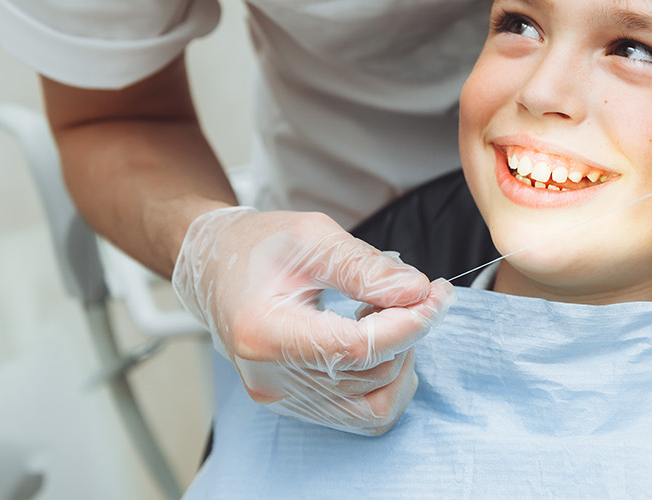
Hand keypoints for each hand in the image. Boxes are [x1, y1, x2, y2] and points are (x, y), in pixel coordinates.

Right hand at [172, 206, 455, 434]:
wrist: (215, 268)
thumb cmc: (258, 247)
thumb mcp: (312, 237)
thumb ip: (365, 267)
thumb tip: (417, 292)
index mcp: (264, 333)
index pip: (357, 348)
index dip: (409, 323)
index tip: (435, 292)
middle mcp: (271, 379)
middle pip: (371, 375)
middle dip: (409, 333)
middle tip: (415, 292)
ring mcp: (283, 399)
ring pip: (374, 407)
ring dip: (400, 362)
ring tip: (389, 318)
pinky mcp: (296, 405)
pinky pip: (362, 415)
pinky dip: (385, 382)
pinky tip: (377, 343)